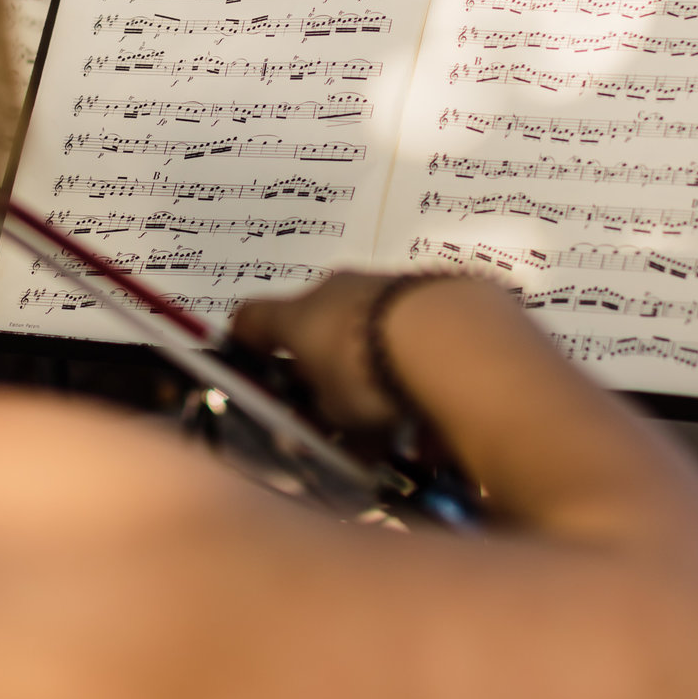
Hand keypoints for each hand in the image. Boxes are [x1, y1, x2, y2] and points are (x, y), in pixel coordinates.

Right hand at [233, 271, 493, 433]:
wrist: (451, 332)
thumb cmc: (369, 374)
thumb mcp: (334, 412)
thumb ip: (323, 414)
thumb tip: (326, 416)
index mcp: (297, 313)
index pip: (251, 319)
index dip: (246, 345)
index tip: (252, 368)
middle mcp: (336, 288)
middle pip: (316, 324)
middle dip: (324, 364)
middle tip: (338, 406)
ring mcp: (383, 283)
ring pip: (365, 325)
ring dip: (371, 360)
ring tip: (397, 410)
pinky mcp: (429, 286)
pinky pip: (409, 325)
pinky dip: (412, 354)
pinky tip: (432, 391)